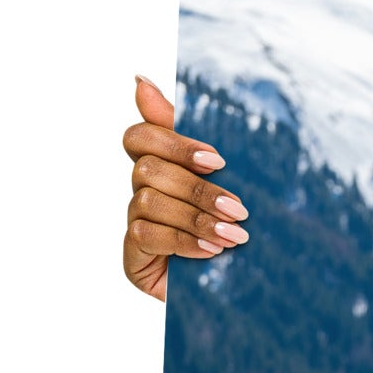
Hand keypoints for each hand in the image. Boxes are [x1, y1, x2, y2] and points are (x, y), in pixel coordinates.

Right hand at [121, 74, 249, 300]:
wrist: (237, 293)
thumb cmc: (231, 231)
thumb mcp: (225, 184)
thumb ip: (193, 140)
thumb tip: (140, 79)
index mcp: (162, 168)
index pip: (140, 136)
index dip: (173, 142)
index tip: (217, 161)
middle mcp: (141, 192)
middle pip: (147, 168)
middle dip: (198, 188)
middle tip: (240, 209)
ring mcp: (134, 224)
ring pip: (148, 201)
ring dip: (196, 217)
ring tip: (235, 237)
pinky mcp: (132, 256)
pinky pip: (147, 235)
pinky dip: (184, 241)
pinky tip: (212, 252)